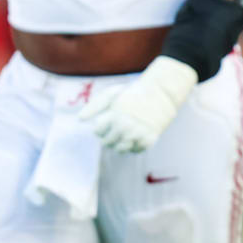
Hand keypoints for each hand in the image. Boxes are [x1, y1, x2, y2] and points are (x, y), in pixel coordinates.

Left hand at [80, 56, 197, 153]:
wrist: (163, 92)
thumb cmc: (134, 92)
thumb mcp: (112, 93)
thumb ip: (94, 106)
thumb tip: (80, 119)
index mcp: (114, 116)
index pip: (97, 132)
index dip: (101, 126)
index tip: (109, 119)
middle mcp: (125, 127)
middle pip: (107, 142)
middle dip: (109, 135)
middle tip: (119, 126)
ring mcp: (138, 134)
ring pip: (120, 149)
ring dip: (121, 143)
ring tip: (127, 132)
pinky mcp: (150, 139)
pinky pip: (136, 151)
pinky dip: (134, 145)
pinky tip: (137, 135)